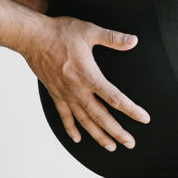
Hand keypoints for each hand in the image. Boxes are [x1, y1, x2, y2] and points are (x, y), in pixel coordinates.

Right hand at [22, 17, 149, 150]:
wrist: (33, 37)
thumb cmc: (60, 32)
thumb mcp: (89, 31)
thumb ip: (112, 38)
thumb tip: (133, 40)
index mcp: (88, 75)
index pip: (114, 98)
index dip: (131, 110)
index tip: (144, 118)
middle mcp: (77, 89)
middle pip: (101, 116)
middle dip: (117, 131)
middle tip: (130, 143)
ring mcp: (65, 94)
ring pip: (84, 120)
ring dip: (98, 135)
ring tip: (111, 146)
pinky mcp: (55, 93)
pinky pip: (64, 116)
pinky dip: (71, 128)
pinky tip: (77, 138)